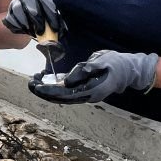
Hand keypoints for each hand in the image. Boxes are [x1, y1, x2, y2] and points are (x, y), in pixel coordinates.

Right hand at [2, 0, 64, 36]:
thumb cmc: (44, 8)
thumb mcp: (51, 9)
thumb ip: (56, 19)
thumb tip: (61, 33)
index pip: (45, 0)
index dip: (50, 15)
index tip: (55, 29)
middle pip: (30, 4)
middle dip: (37, 20)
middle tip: (42, 32)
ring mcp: (17, 2)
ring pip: (18, 10)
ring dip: (26, 24)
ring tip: (33, 33)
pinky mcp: (10, 10)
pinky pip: (10, 18)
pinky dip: (17, 26)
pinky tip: (24, 31)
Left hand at [29, 50, 157, 103]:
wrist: (130, 69)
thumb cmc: (116, 64)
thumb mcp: (101, 62)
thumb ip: (84, 70)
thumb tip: (67, 81)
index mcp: (91, 91)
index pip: (64, 94)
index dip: (48, 91)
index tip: (35, 86)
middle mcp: (87, 96)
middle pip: (60, 98)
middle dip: (44, 91)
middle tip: (30, 83)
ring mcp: (86, 94)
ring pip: (62, 95)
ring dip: (47, 89)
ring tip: (34, 79)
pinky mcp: (84, 89)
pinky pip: (67, 91)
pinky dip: (55, 86)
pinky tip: (45, 79)